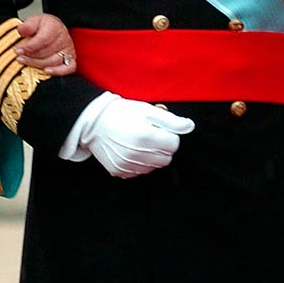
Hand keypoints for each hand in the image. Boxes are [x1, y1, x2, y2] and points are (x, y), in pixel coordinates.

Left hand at [15, 13, 75, 76]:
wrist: (53, 28)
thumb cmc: (43, 26)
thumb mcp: (33, 21)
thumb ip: (27, 26)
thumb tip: (21, 30)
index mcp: (55, 27)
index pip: (43, 39)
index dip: (29, 47)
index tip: (18, 50)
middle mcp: (64, 38)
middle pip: (47, 52)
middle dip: (30, 56)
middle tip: (19, 57)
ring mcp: (68, 50)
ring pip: (54, 61)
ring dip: (37, 64)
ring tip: (25, 62)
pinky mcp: (71, 59)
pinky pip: (68, 68)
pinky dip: (57, 71)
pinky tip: (46, 71)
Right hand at [62, 92, 193, 177]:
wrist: (94, 123)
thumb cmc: (121, 113)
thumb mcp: (147, 110)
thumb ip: (171, 120)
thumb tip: (189, 127)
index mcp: (145, 136)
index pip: (174, 144)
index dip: (169, 135)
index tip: (158, 129)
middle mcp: (136, 154)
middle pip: (166, 159)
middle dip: (162, 147)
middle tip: (150, 136)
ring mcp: (127, 164)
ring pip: (154, 167)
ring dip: (152, 156)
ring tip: (139, 143)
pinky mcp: (120, 171)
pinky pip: (140, 172)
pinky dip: (140, 163)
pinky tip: (131, 151)